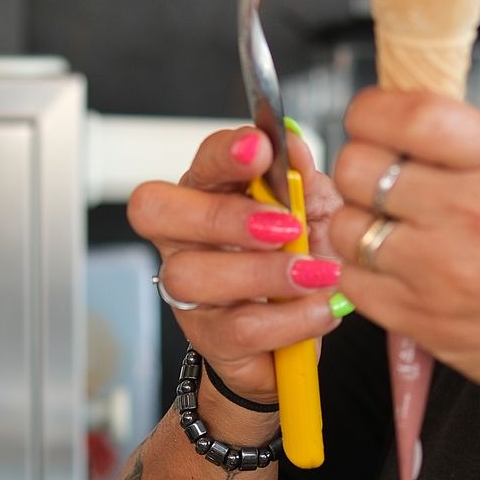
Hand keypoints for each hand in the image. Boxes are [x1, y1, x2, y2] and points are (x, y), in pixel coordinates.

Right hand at [128, 125, 346, 403]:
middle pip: (157, 211)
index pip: (200, 163)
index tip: (262, 149)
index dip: (225, 153)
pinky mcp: (209, 338)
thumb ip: (303, 179)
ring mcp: (188, 290)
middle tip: (284, 227)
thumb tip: (291, 141)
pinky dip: (290, 318)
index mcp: (210, 194)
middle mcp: (185, 238)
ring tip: (316, 275)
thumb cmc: (300, 263)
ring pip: (194, 274)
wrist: (303, 337)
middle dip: (223, 214)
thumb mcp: (316, 213)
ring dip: (263, 273)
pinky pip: (238, 327)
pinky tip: (322, 308)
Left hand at [327, 89, 479, 443]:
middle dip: (361, 168)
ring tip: (394, 231)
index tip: (369, 121)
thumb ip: (474, 146)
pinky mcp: (422, 319)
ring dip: (361, 223)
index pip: (407, 114)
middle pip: (360, 166)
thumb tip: (400, 124)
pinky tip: (397, 271)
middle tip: (381, 183)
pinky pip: (352, 280)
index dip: (369, 112)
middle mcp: (473, 209)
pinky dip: (364, 272)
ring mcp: (442, 269)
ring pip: (348, 224)